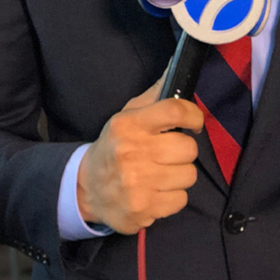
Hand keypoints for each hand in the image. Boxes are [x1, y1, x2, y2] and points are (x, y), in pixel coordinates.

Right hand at [77, 82, 204, 233]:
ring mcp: (136, 183)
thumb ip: (153, 97)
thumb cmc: (114, 148)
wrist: (85, 188)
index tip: (193, 124)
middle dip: (182, 152)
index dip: (193, 117)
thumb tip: (175, 70)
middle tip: (166, 155)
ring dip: (178, 176)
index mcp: (127, 125)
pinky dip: (171, 197)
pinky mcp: (142, 209)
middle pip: (188, 148)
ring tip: (159, 175)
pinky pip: (180, 200)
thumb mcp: (126, 118)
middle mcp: (131, 153)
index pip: (175, 111)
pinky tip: (154, 192)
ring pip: (188, 176)